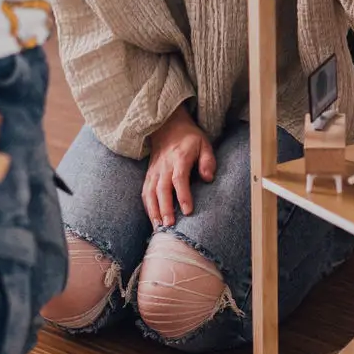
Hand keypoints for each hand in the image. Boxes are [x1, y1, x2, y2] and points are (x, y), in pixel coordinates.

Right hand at [143, 106, 216, 227]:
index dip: (183, 195)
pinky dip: (147, 206)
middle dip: (165, 208)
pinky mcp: (149, 175)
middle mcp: (164, 166)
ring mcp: (154, 171)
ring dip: (153, 210)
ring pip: (150, 192)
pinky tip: (152, 219)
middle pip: (162, 189)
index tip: (188, 211)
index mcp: (179, 158)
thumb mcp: (204, 144)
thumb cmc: (189, 138)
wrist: (168, 126)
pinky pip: (145, 192)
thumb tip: (208, 178)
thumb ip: (207, 161)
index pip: (179, 179)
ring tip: (158, 227)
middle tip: (169, 225)